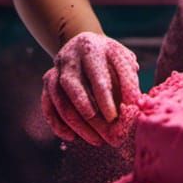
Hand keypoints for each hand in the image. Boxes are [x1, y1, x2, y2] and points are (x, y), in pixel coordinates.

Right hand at [41, 32, 141, 146]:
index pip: (97, 77)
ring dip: (76, 124)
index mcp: (92, 48)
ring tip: (96, 140)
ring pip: (60, 100)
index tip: (114, 118)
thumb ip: (128, 80)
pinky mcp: (47, 80)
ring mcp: (57, 69)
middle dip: (89, 114)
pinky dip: (57, 123)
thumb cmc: (111, 57)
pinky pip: (47, 105)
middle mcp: (70, 57)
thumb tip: (134, 105)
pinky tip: (71, 137)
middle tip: (106, 134)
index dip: (105, 100)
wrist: (85, 43)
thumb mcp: (123, 59)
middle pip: (73, 88)